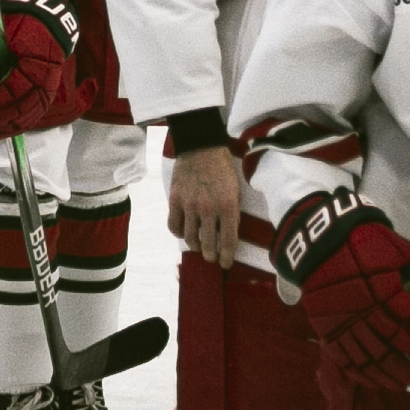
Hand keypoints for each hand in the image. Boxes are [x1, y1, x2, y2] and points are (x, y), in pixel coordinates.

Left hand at [0, 0, 85, 135]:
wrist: (46, 20)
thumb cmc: (20, 23)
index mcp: (35, 62)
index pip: (13, 88)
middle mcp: (46, 80)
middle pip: (21, 108)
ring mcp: (49, 89)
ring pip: (27, 117)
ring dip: (5, 126)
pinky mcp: (47, 95)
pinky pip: (32, 117)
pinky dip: (16, 127)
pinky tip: (0, 132)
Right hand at [166, 145, 241, 265]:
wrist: (201, 146)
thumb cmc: (223, 168)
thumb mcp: (236, 190)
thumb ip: (233, 213)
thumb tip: (228, 234)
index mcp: (228, 206)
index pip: (228, 242)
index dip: (227, 257)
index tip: (226, 264)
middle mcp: (208, 209)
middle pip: (208, 244)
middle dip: (211, 256)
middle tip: (212, 257)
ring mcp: (190, 205)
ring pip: (190, 238)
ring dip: (196, 246)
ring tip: (198, 245)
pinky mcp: (175, 199)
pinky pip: (173, 225)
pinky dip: (178, 232)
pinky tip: (183, 232)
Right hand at [272, 189, 409, 391]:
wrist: (316, 239)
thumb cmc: (359, 239)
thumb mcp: (393, 245)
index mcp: (384, 288)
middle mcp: (365, 310)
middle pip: (394, 346)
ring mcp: (343, 322)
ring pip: (371, 358)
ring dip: (392, 375)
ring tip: (408, 383)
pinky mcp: (326, 329)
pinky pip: (346, 360)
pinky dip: (364, 375)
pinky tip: (378, 382)